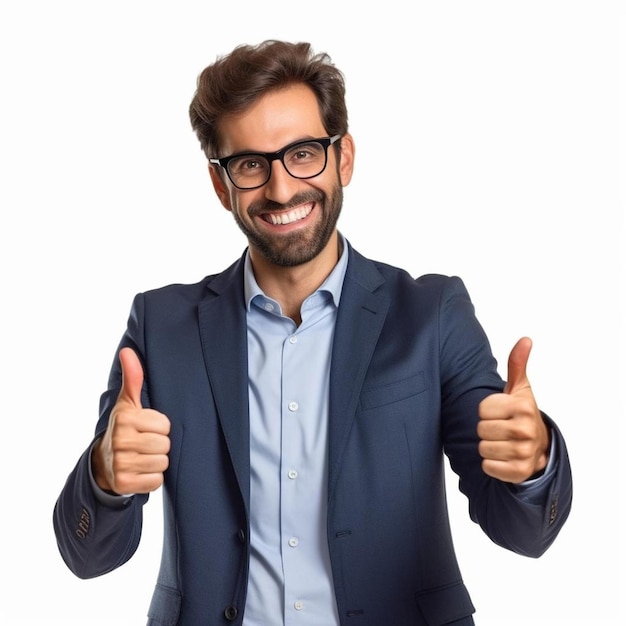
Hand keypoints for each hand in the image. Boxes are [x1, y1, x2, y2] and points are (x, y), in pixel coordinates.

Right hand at [92, 347, 170, 494]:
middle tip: (145, 444)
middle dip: (159, 445)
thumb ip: (133, 378)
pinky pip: (156, 481)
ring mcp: (120, 463)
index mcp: (125, 418)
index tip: (147, 428)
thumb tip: (128, 350)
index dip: (160, 427)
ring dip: (156, 462)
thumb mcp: (128, 403)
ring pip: (162, 463)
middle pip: (165, 444)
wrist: (102, 463)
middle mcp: (120, 440)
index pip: (165, 424)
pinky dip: (151, 479)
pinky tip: (140, 472)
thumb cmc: (124, 428)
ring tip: (142, 457)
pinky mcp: (123, 483)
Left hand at [477, 337, 549, 483]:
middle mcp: (526, 430)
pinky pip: (487, 466)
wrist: (540, 446)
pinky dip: (491, 464)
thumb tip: (525, 340)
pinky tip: (504, 457)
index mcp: (523, 407)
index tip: (500, 412)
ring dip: (488, 446)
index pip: (481, 410)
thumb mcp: (519, 388)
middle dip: (486, 429)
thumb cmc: (521, 413)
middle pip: (480, 430)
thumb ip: (517, 364)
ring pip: (482, 448)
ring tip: (503, 442)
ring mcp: (524, 453)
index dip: (486, 411)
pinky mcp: (519, 472)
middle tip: (501, 428)